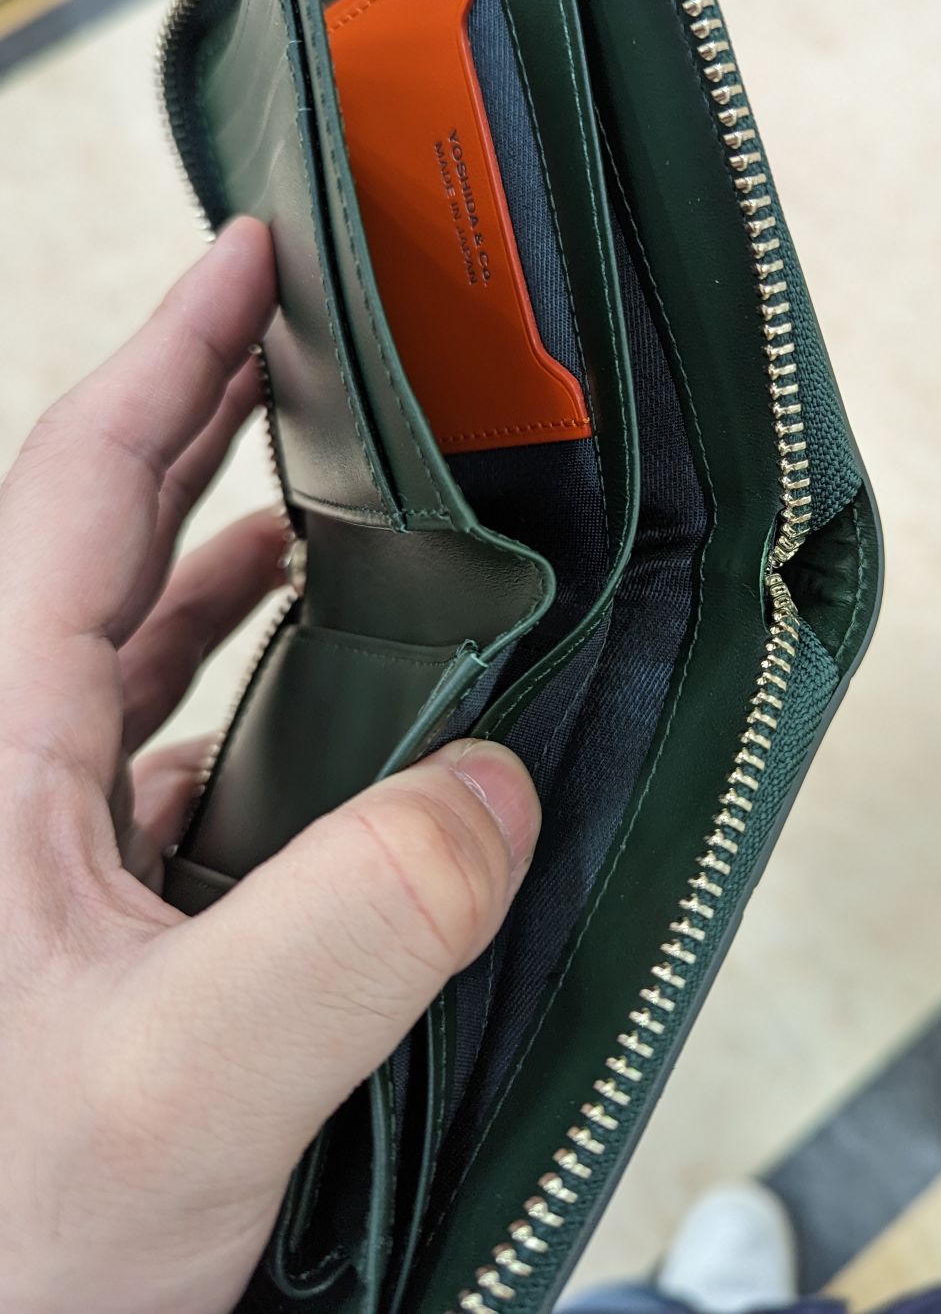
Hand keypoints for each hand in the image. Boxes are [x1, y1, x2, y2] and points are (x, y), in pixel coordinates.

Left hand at [0, 219, 539, 1313]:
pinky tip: (299, 721)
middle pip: (91, 542)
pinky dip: (226, 704)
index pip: (78, 486)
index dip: (172, 351)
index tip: (249, 254)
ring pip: (116, 655)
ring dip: (213, 565)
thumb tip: (495, 794)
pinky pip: (145, 763)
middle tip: (292, 342)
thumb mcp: (192, 1083)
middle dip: (195, 424)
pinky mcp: (60, 925)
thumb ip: (361, 919)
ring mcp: (22, 852)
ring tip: (314, 511)